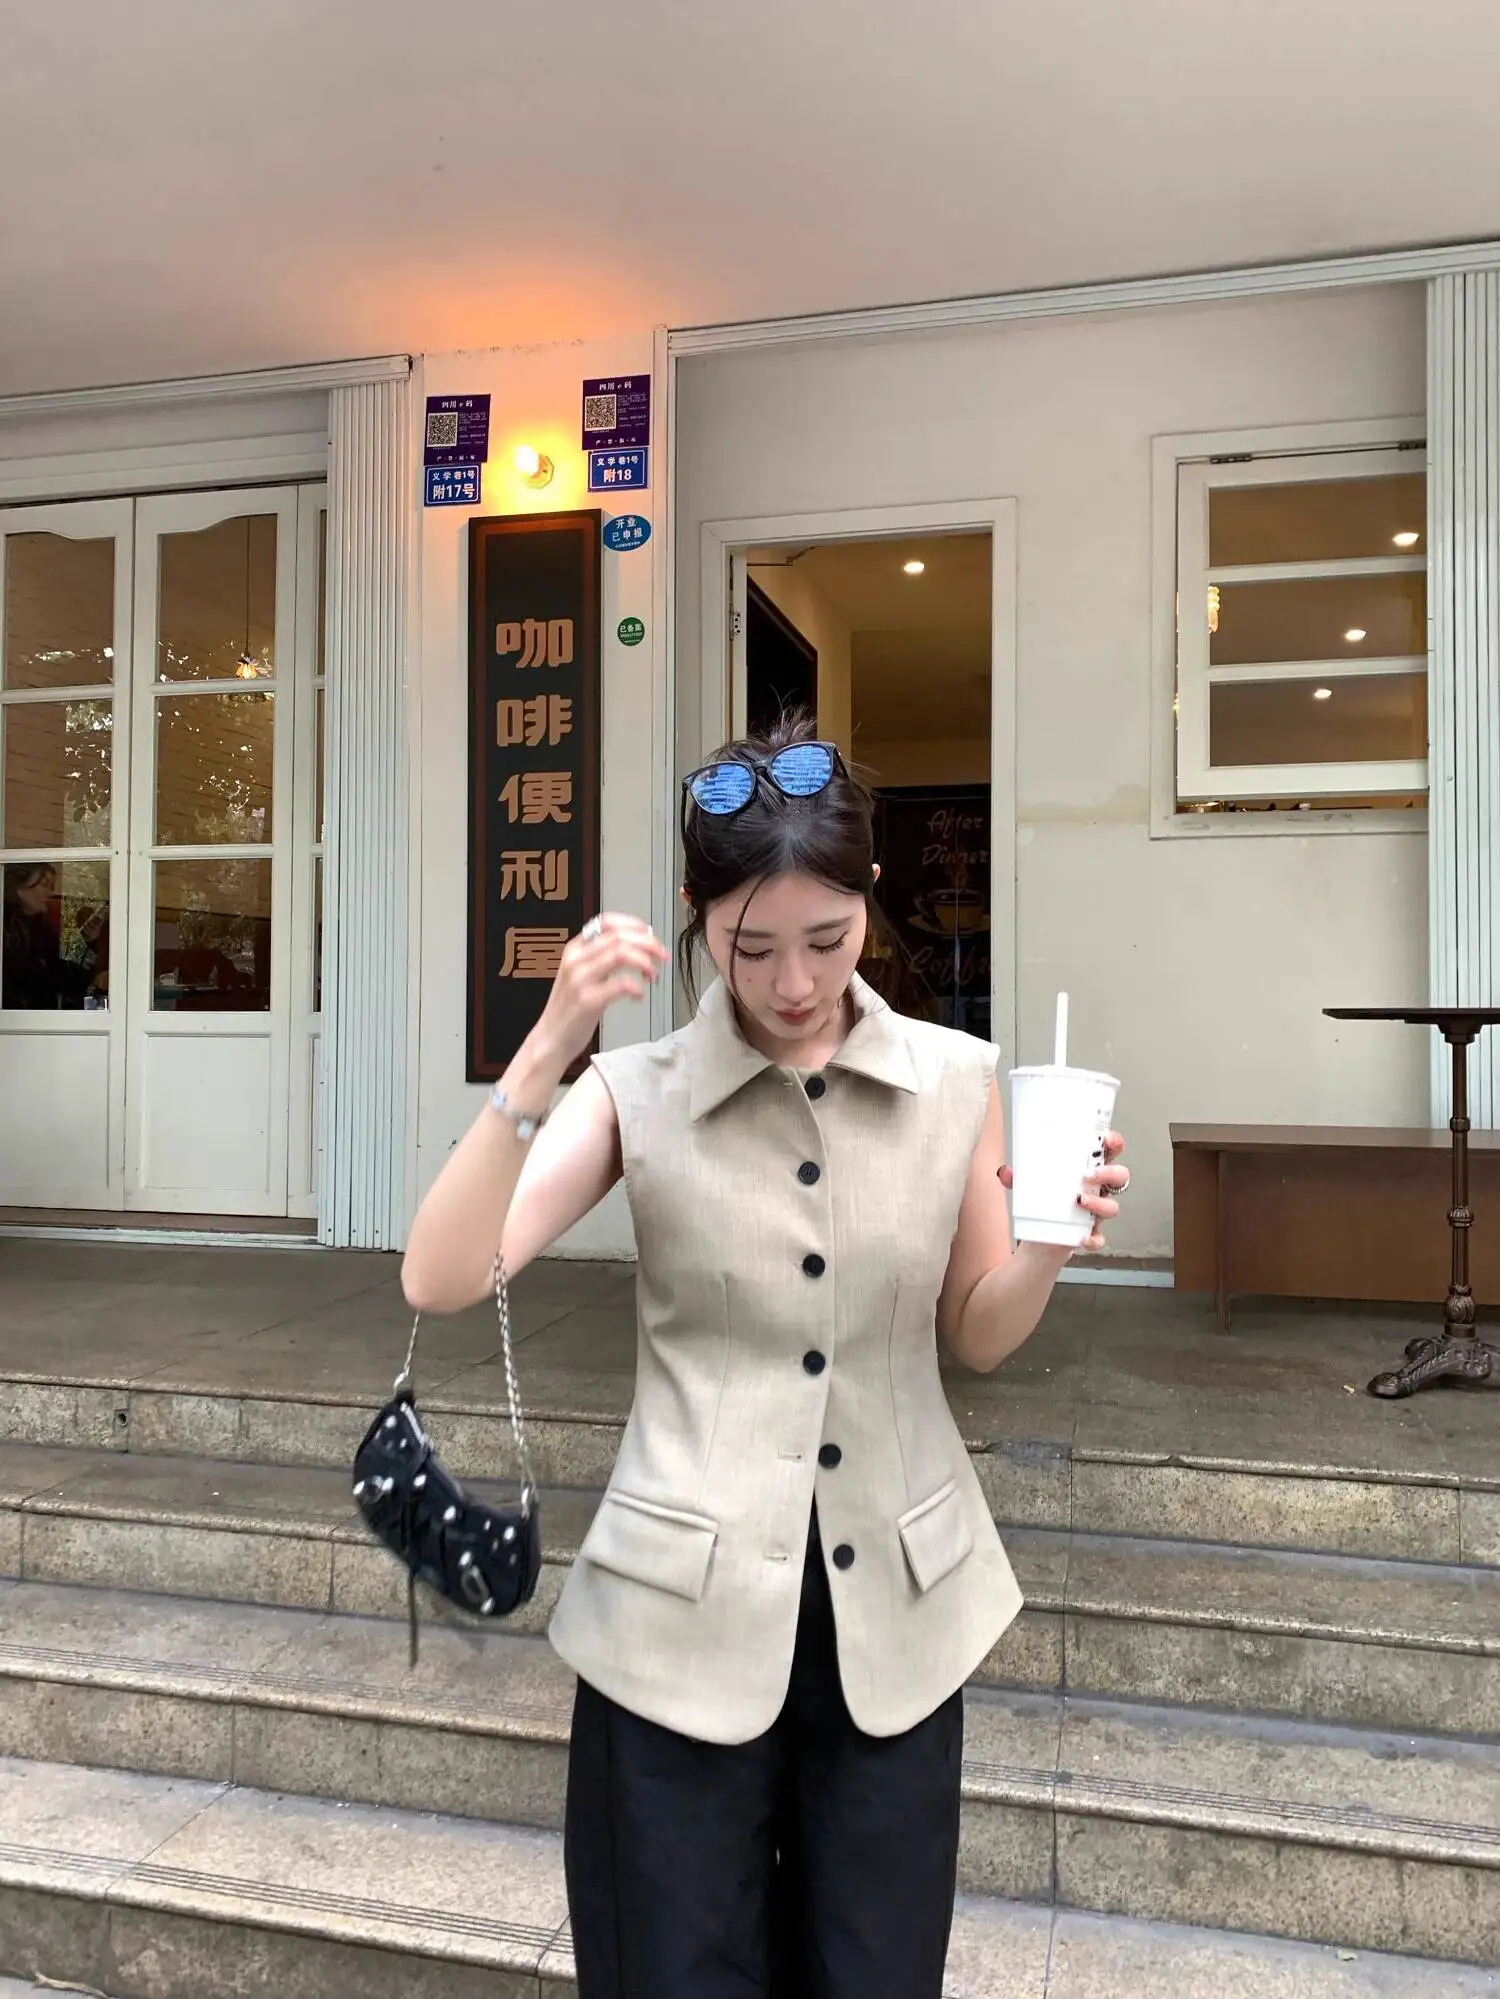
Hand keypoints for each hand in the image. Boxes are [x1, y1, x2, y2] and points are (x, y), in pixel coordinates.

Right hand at [530, 914, 669, 1069]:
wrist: (550, 1039)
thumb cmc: (570, 1010)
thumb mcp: (581, 975)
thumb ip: (602, 959)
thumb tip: (638, 945)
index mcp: (575, 949)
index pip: (606, 922)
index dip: (633, 924)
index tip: (650, 933)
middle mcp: (576, 960)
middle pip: (619, 936)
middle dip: (648, 943)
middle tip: (662, 955)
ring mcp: (580, 979)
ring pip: (621, 953)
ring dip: (645, 962)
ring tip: (652, 975)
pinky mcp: (588, 1001)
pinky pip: (621, 984)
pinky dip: (638, 988)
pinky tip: (639, 996)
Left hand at [995, 1132, 1127, 1252]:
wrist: (1040, 1239)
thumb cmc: (1044, 1203)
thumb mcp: (1030, 1186)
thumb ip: (1018, 1177)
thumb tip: (1005, 1171)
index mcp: (1088, 1171)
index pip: (1109, 1152)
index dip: (1114, 1143)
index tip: (1106, 1139)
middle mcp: (1097, 1191)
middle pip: (1120, 1176)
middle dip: (1110, 1172)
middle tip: (1089, 1175)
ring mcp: (1096, 1213)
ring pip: (1112, 1207)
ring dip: (1100, 1203)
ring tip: (1079, 1200)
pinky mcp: (1091, 1235)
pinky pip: (1100, 1238)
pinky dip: (1093, 1239)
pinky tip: (1082, 1237)